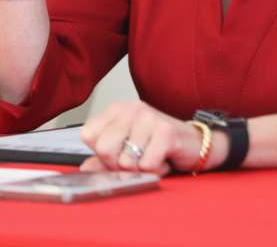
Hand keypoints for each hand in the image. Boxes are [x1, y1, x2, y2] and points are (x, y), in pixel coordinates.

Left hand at [79, 101, 223, 175]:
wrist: (193, 143)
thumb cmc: (156, 146)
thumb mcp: (125, 152)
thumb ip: (102, 161)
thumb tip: (84, 169)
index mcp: (117, 109)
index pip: (88, 135)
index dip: (101, 153)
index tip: (119, 152)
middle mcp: (131, 108)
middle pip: (104, 148)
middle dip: (119, 164)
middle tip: (137, 157)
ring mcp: (149, 117)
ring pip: (125, 161)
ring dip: (140, 168)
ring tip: (152, 156)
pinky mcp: (166, 131)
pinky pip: (146, 165)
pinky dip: (155, 170)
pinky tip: (163, 158)